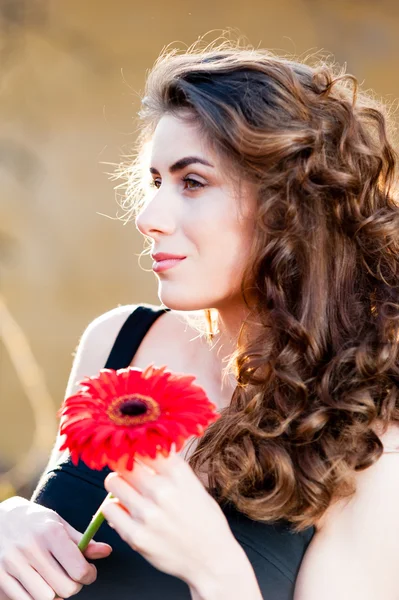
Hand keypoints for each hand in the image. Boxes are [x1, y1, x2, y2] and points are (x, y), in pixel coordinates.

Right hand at [0, 496, 111, 599]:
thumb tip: (107, 551)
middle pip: (65, 588)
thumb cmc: (35, 522)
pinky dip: (35, 598)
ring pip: (46, 599)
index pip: (79, 569)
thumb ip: (82, 541)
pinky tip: (36, 585)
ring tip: (53, 581)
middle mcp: (31, 548)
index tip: (88, 572)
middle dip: (74, 586)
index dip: (89, 575)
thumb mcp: (59, 524)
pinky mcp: (0, 578)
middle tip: (71, 578)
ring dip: (54, 594)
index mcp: (50, 532)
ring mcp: (13, 564)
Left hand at [102, 446, 238, 587]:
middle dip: (124, 464)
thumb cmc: (205, 520)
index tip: (134, 449)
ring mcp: (147, 514)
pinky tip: (125, 511)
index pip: (145, 445)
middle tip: (128, 471)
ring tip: (127, 491)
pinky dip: (113, 508)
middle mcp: (162, 491)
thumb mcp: (194, 485)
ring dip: (117, 484)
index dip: (136, 445)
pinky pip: (108, 510)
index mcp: (179, 474)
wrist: (212, 560)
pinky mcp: (136, 536)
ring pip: (113, 482)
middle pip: (124, 461)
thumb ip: (171, 467)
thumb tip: (149, 445)